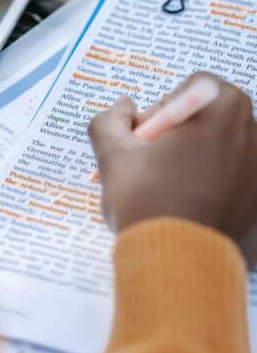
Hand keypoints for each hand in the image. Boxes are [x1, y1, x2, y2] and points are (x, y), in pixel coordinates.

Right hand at [88, 73, 256, 260]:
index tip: (146, 143)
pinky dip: (214, 191)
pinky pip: (236, 184)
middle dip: (181, 136)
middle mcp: (254, 131)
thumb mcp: (113, 156)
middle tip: (153, 168)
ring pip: (223, 151)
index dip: (161, 113)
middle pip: (210, 118)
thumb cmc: (149, 203)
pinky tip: (189, 212)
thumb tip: (120, 109)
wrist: (178, 264)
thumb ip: (109, 121)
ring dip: (196, 163)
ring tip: (169, 194)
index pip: (190, 88)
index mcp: (222, 107)